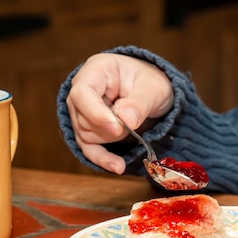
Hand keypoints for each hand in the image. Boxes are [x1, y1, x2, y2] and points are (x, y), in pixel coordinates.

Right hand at [66, 53, 173, 173]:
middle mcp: (83, 89)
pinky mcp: (88, 128)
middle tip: (136, 122)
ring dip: (113, 139)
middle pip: (84, 118)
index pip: (82, 94)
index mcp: (97, 70)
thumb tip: (126, 121)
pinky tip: (117, 167)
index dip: (96, 114)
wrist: (154, 91)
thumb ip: (140, 103)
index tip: (117, 129)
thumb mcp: (154, 88)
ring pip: (87, 135)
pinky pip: (89, 148)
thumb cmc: (152, 82)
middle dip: (112, 128)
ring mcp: (83, 110)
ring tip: (134, 126)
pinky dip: (103, 159)